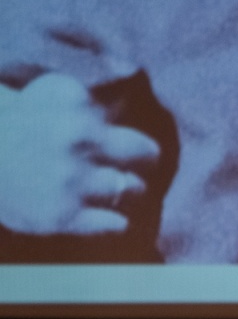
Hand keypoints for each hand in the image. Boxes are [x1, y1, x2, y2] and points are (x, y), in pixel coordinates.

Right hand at [0, 73, 159, 235]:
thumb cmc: (12, 119)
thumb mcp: (47, 94)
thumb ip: (87, 104)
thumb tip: (126, 108)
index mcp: (78, 116)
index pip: (136, 139)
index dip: (141, 148)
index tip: (141, 152)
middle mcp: (78, 149)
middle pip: (143, 158)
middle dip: (144, 163)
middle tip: (137, 168)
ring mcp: (70, 184)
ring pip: (130, 188)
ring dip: (129, 189)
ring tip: (120, 189)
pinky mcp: (61, 216)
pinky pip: (113, 224)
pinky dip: (117, 221)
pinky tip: (112, 218)